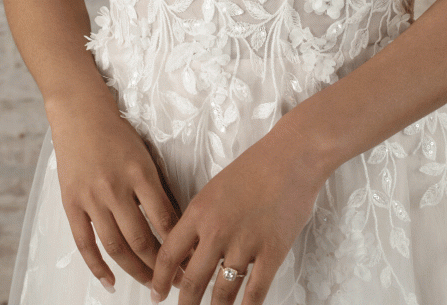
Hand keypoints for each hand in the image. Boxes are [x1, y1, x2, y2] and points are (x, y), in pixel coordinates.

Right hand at [48, 97, 188, 293]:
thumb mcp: (144, 155)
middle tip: (175, 281)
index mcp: (140, 173)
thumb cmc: (116, 132)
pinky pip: (84, 243)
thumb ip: (156, 187)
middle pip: (142, 239)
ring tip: (150, 285)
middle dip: (161, 266)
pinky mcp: (71, 203)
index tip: (191, 259)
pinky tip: (111, 282)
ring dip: (135, 271)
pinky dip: (97, 267)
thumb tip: (175, 222)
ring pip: (116, 246)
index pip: (165, 219)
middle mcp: (116, 188)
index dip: (180, 244)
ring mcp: (91, 197)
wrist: (80, 113)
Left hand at [149, 115, 326, 304]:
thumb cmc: (255, 167)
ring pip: (221, 293)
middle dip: (184, 304)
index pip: (169, 254)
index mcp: (199, 211)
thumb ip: (202, 220)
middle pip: (191, 281)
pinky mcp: (272, 252)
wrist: (291, 156)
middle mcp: (217, 230)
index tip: (156, 294)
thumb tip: (193, 254)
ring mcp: (244, 243)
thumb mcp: (216, 188)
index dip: (159, 280)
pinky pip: (254, 292)